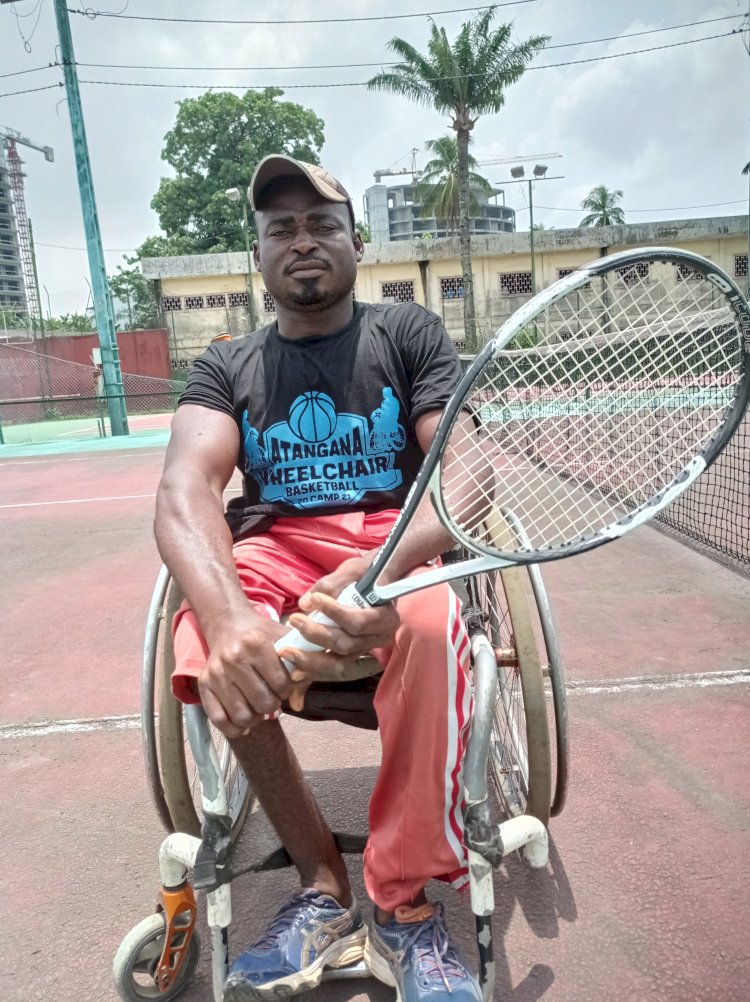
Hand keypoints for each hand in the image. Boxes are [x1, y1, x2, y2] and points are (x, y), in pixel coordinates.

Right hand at [197, 614, 293, 738]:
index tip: (285, 686)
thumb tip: (298, 703)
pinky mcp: (203, 684)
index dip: (288, 690)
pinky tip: (243, 723)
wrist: (229, 625)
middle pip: (262, 703)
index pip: (281, 683)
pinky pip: (218, 719)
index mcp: (256, 643)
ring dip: (256, 718)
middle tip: (273, 697)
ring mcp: (216, 673)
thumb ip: (300, 665)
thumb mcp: (284, 639)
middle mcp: (233, 658)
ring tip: (259, 708)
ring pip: (242, 716)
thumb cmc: (261, 635)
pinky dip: (233, 728)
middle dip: (273, 705)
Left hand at [278, 556, 399, 697]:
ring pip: (338, 662)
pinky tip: (294, 670)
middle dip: (316, 635)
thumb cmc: (367, 573)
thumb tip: (305, 604)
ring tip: (286, 651)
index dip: (335, 613)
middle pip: (346, 645)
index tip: (315, 599)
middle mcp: (378, 639)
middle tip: (293, 620)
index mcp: (386, 618)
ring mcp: (365, 649)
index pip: (358, 622)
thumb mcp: (353, 570)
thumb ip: (330, 584)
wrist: (378, 583)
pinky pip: (333, 666)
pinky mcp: (352, 655)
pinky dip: (313, 668)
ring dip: (310, 658)